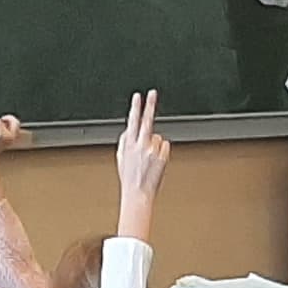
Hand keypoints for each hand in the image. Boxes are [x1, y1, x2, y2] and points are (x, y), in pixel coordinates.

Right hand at [113, 90, 169, 228]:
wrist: (138, 194)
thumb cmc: (130, 178)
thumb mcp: (121, 159)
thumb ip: (124, 143)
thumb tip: (128, 130)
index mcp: (128, 145)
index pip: (132, 121)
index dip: (135, 108)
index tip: (138, 97)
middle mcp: (140, 145)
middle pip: (146, 120)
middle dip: (149, 105)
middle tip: (153, 93)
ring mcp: (152, 150)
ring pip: (158, 138)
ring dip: (156, 146)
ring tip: (150, 159)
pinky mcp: (162, 156)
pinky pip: (165, 147)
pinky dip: (163, 152)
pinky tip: (157, 162)